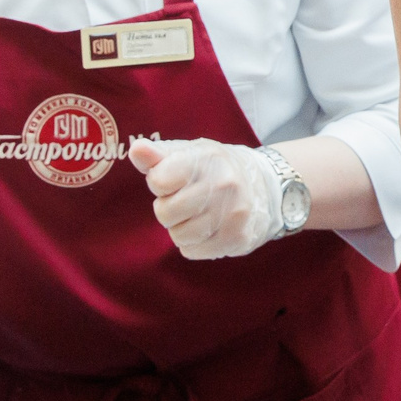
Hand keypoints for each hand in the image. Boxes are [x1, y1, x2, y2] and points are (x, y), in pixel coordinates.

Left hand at [130, 139, 281, 259]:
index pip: (158, 181)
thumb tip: (136, 149)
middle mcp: (224, 183)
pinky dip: (194, 244)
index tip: (174, 180)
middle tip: (186, 200)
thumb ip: (157, 155)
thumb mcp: (187, 154)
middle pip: (165, 213)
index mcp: (207, 157)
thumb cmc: (213, 169)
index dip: (160, 183)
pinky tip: (209, 229)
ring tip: (198, 214)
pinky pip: (192, 251)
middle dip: (169, 209)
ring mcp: (233, 212)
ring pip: (178, 236)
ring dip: (181, 229)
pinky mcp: (237, 238)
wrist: (263, 186)